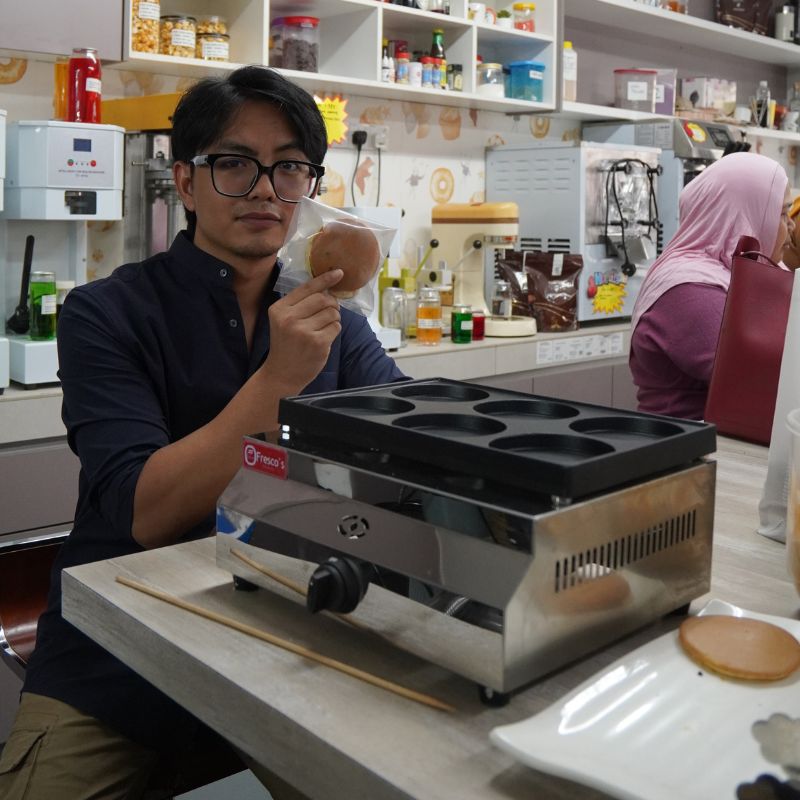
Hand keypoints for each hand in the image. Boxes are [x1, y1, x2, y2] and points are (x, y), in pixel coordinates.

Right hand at [261, 269, 343, 392]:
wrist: (282, 373)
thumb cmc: (286, 344)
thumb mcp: (283, 320)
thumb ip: (300, 304)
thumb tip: (327, 288)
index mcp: (279, 309)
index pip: (307, 288)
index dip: (325, 279)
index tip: (339, 273)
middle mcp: (290, 318)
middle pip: (323, 299)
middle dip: (331, 304)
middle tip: (328, 313)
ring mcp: (304, 331)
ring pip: (332, 313)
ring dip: (333, 318)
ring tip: (323, 328)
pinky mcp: (317, 343)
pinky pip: (336, 327)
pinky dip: (334, 330)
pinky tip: (324, 337)